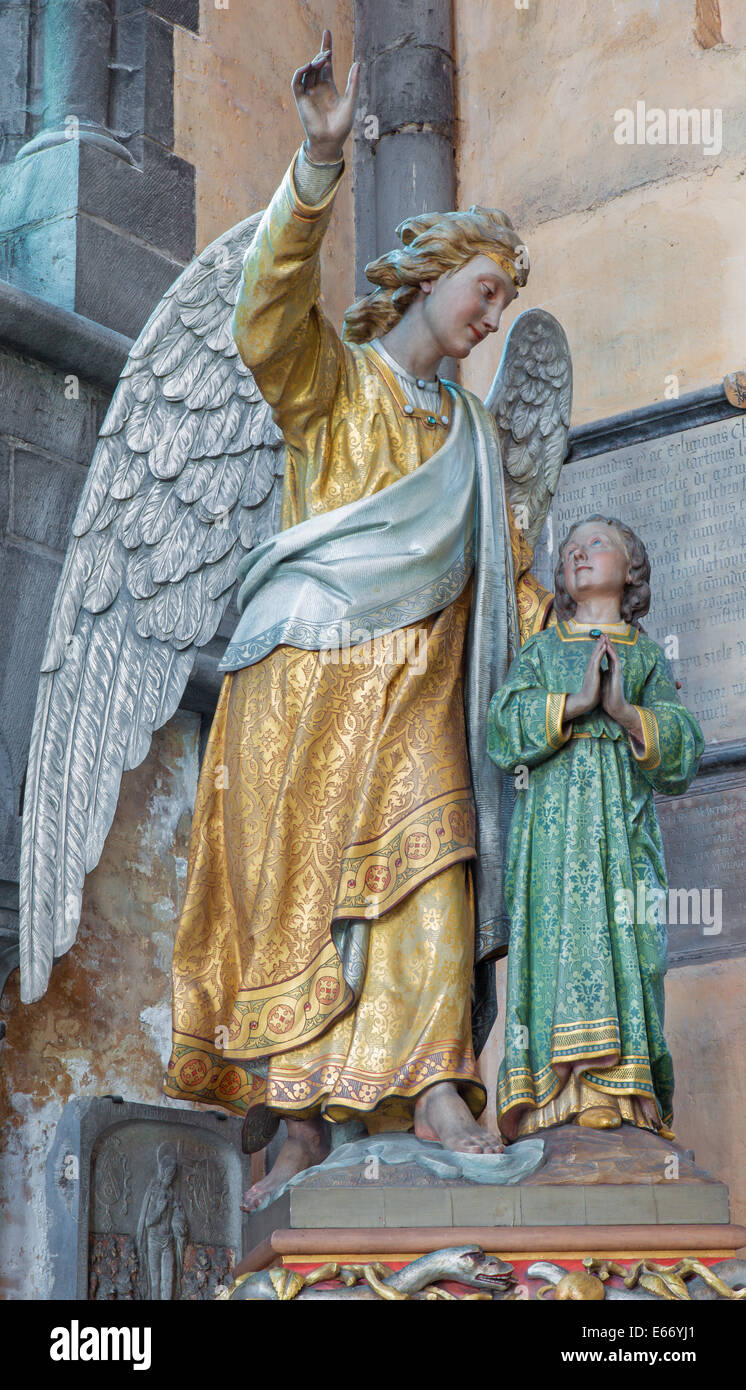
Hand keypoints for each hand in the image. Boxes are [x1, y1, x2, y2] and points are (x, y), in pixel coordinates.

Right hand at [292, 29, 359, 163]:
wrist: (331, 141)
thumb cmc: (342, 126)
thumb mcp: (351, 101)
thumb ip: (354, 83)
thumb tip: (358, 63)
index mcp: (329, 87)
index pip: (327, 63)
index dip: (326, 47)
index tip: (327, 32)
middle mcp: (317, 87)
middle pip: (317, 63)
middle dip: (321, 53)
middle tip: (328, 52)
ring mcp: (308, 93)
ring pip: (308, 70)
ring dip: (314, 62)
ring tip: (322, 58)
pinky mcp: (300, 99)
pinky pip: (297, 81)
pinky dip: (301, 72)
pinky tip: (308, 66)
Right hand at [564, 635, 604, 721]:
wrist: (587, 701)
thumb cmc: (592, 693)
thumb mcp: (597, 681)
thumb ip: (599, 675)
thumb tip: (603, 671)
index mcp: (593, 670)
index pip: (598, 657)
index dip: (601, 648)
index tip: (604, 641)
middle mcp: (591, 668)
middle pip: (596, 653)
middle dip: (600, 643)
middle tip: (603, 634)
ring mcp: (591, 669)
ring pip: (596, 654)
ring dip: (600, 645)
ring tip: (604, 637)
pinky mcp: (593, 672)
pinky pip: (597, 660)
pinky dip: (601, 652)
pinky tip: (604, 646)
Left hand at [599, 637, 643, 741]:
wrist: (614, 707)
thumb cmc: (609, 697)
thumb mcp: (605, 683)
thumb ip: (604, 676)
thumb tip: (600, 671)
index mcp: (611, 672)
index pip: (608, 657)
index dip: (605, 648)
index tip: (601, 640)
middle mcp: (615, 671)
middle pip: (612, 654)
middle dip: (608, 644)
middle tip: (604, 634)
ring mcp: (617, 673)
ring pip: (615, 656)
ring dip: (611, 647)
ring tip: (607, 638)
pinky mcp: (618, 676)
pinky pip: (615, 663)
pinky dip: (612, 655)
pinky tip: (609, 649)